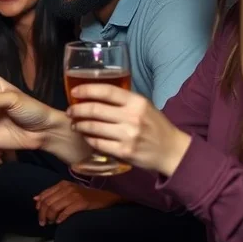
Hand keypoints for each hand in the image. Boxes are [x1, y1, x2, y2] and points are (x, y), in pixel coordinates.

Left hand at [34, 181, 122, 225]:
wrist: (104, 198)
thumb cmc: (84, 196)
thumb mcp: (67, 191)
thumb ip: (52, 194)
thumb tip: (35, 199)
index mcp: (62, 184)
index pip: (44, 195)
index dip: (39, 207)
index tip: (39, 214)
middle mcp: (66, 188)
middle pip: (48, 202)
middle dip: (43, 214)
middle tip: (43, 223)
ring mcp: (74, 195)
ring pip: (54, 208)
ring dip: (50, 218)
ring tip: (51, 223)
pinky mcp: (81, 203)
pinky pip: (66, 212)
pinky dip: (61, 218)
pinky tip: (60, 222)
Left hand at [67, 84, 191, 176]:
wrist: (171, 151)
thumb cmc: (155, 126)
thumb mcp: (144, 106)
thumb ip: (123, 100)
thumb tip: (94, 94)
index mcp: (136, 102)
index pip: (106, 91)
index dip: (86, 90)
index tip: (74, 92)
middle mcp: (132, 117)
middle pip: (95, 109)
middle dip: (77, 110)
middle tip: (70, 111)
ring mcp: (128, 135)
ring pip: (93, 127)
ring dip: (79, 125)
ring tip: (75, 124)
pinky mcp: (124, 152)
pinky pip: (98, 143)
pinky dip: (89, 139)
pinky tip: (86, 137)